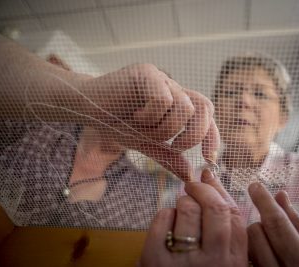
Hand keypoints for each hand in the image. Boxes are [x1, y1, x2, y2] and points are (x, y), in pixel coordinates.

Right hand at [77, 64, 219, 180]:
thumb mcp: (146, 144)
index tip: (208, 158)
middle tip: (174, 146)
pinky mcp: (148, 72)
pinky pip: (164, 99)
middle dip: (193, 135)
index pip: (207, 114)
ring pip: (184, 107)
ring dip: (164, 128)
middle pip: (204, 108)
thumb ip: (168, 156)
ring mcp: (162, 78)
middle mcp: (173, 87)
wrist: (86, 108)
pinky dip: (150, 116)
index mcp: (177, 101)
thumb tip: (190, 174)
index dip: (212, 135)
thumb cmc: (116, 122)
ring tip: (143, 127)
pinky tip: (135, 115)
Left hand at [139, 169, 247, 266]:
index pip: (235, 216)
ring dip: (182, 202)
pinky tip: (166, 226)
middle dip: (203, 189)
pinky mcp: (155, 260)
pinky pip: (163, 218)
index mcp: (234, 263)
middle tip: (192, 185)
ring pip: (188, 209)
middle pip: (215, 209)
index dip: (221, 191)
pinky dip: (164, 215)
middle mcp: (213, 263)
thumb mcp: (222, 263)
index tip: (210, 178)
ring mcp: (184, 262)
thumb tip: (211, 179)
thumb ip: (225, 231)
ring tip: (180, 214)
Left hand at [247, 183, 298, 266]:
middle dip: (262, 221)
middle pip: (257, 233)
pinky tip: (264, 250)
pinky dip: (252, 250)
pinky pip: (247, 258)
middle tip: (272, 223)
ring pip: (248, 245)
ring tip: (272, 242)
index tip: (254, 186)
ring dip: (256, 236)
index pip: (279, 225)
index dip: (265, 202)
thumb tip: (280, 195)